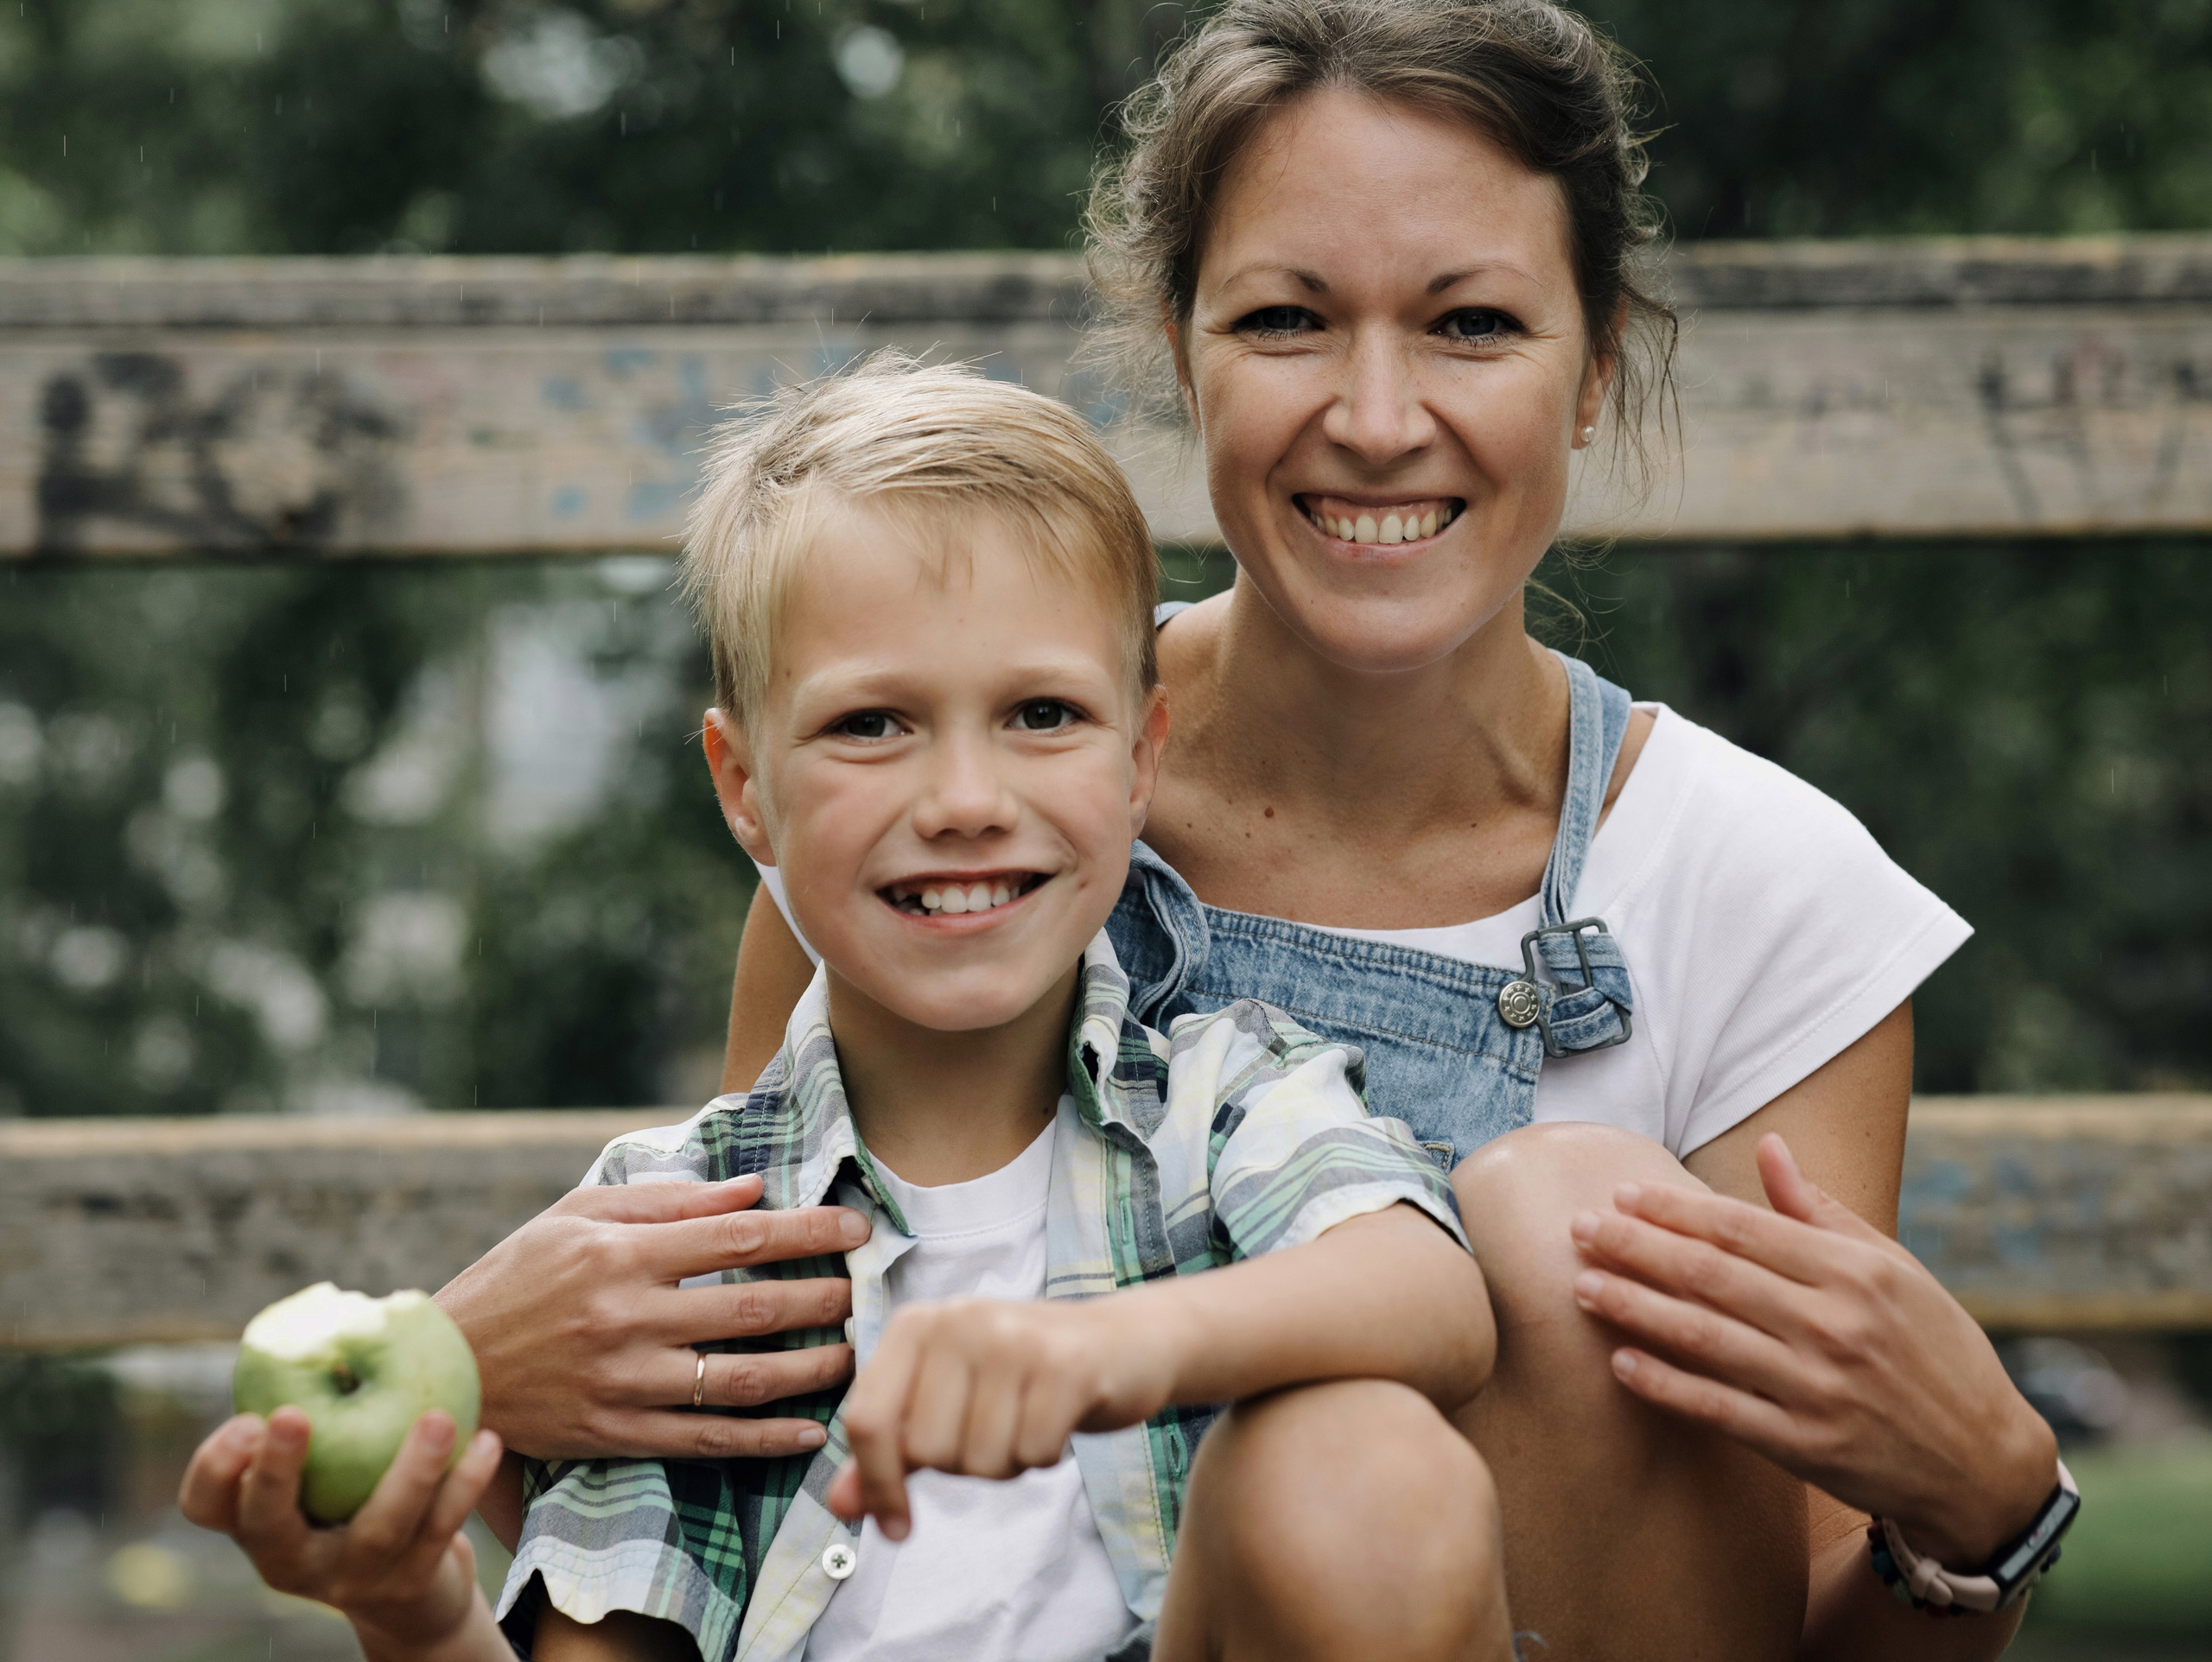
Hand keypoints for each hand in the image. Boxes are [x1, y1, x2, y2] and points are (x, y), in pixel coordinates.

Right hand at [179, 1407, 506, 1661]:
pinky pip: (439, 1530)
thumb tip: (342, 1305)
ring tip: (438, 1420)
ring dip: (410, 1473)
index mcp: (254, 1521)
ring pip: (377, 1530)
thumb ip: (321, 1401)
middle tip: (291, 1415)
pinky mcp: (407, 1584)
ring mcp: (349, 1578)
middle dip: (277, 1471)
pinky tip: (487, 1440)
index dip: (216, 1466)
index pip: (207, 1504)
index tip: (247, 1418)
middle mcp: (289, 1557)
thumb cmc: (353, 1490)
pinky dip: (464, 1485)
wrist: (409, 1588)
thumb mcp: (325, 1456)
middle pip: (268, 1523)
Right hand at [435, 1172, 870, 1459]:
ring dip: (809, 1368)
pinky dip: (766, 1438)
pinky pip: (708, 1440)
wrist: (445, 1369)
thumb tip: (751, 1189)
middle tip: (865, 1288)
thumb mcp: (577, 1217)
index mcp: (620, 1255)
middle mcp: (627, 1318)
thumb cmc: (515, 1278)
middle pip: (751, 1307)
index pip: (736, 1238)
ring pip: (741, 1378)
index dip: (806, 1230)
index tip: (855, 1225)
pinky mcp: (617, 1433)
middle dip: (823, 1296)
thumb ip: (667, 1201)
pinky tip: (811, 1430)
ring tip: (852, 1353)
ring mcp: (624, 1381)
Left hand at [828, 1297, 1174, 1540]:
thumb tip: (841, 1505)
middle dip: (961, 1464)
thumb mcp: (948, 1402)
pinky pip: (1032, 1453)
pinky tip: (1059, 1421)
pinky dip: (1044, 1456)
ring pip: (978, 1460)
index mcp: (917, 1324)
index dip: (877, 1485)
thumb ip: (892, 1451)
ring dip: (1007, 1462)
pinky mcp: (1065, 1365)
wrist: (1126, 1342)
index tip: (896, 1528)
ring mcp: (1013, 1338)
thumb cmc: (1025, 1376)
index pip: (866, 1420)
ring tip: (1028, 1419)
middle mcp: (959, 1319)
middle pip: (925, 1450)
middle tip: (997, 1428)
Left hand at [1568, 1133, 2056, 1567]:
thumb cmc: (1934, 1350)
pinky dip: (1668, 1386)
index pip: (1745, 1229)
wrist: (1984, 1463)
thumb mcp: (1895, 1269)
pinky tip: (1621, 1362)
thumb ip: (1822, 1211)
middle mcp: (1835, 1326)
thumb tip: (1768, 1146)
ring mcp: (1819, 1390)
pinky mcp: (1808, 1448)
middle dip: (1637, 1248)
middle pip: (1714, 1277)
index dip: (1676, 1209)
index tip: (1622, 1192)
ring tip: (1581, 1286)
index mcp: (1855, 1273)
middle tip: (1578, 1228)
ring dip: (1637, 1309)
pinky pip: (1721, 1411)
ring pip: (1707, 1339)